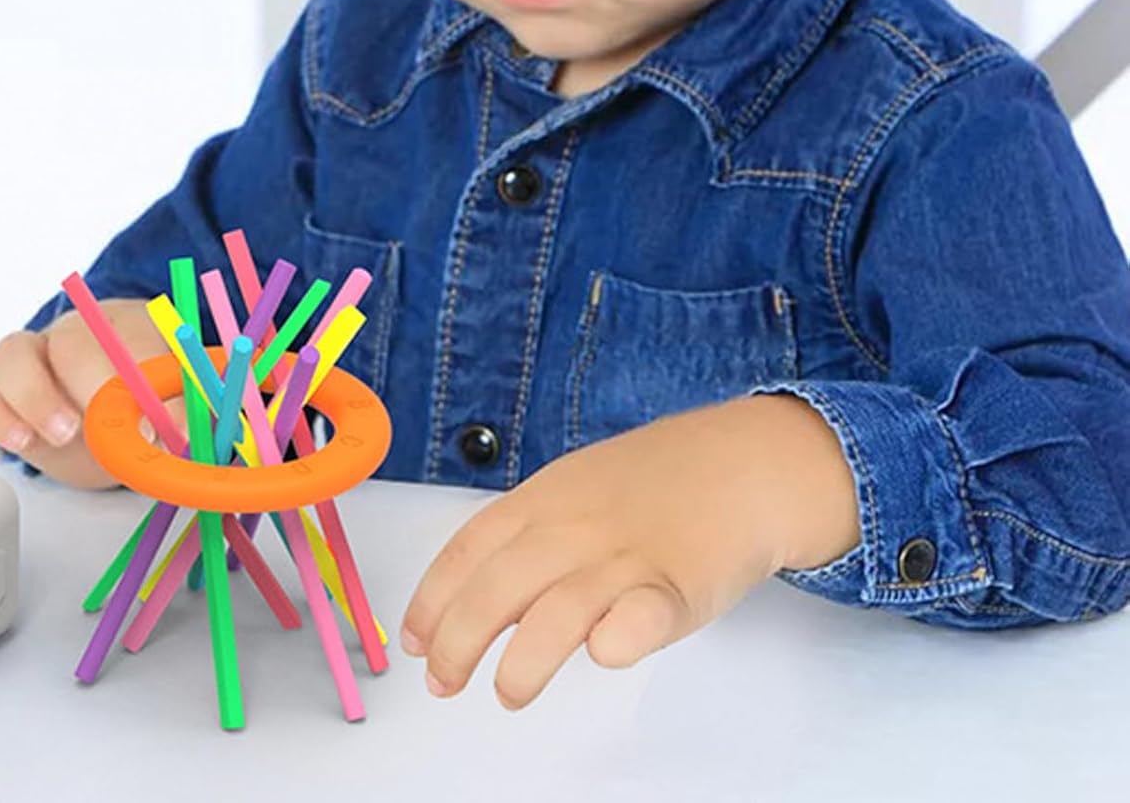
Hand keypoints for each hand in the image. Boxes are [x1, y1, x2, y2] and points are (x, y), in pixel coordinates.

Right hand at [0, 296, 184, 488]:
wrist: (121, 422)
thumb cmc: (152, 404)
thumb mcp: (179, 409)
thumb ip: (184, 413)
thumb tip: (181, 432)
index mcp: (130, 324)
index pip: (135, 336)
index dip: (143, 374)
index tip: (156, 421)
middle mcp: (77, 332)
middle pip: (72, 340)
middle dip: (90, 384)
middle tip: (109, 430)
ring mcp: (34, 358)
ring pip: (12, 354)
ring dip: (36, 396)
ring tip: (64, 435)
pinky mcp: (2, 394)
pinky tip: (23, 443)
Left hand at [400, 394, 859, 708]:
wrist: (740, 462)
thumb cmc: (654, 483)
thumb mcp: (575, 487)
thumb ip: (530, 532)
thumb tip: (476, 595)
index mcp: (545, 498)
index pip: (470, 548)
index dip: (433, 597)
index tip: (415, 641)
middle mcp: (576, 526)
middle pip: (500, 584)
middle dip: (460, 639)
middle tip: (444, 681)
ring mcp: (627, 555)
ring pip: (560, 609)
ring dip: (524, 659)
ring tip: (509, 692)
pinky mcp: (679, 587)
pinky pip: (642, 616)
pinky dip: (617, 638)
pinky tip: (599, 655)